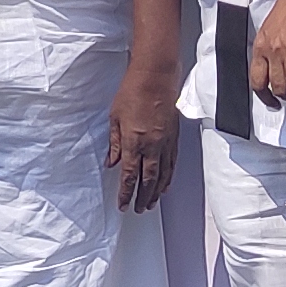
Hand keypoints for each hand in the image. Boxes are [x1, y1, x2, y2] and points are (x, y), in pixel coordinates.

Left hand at [104, 73, 180, 212]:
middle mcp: (151, 146)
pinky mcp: (174, 137)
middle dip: (142, 197)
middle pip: (148, 180)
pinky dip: (169, 177)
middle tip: (139, 209)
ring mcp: (165, 142)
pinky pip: (172, 163)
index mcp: (133, 141)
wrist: (155, 77)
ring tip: (152, 203)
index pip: (129, 175)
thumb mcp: (114, 117)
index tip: (122, 204)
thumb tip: (111, 162)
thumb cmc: (133, 91)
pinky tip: (166, 184)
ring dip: (156, 192)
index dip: (125, 193)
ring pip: (162, 174)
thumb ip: (114, 143)